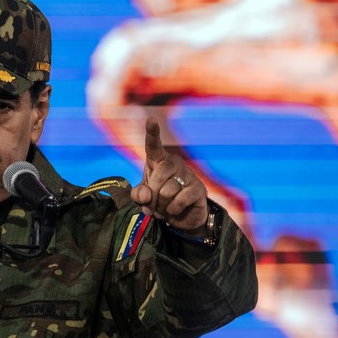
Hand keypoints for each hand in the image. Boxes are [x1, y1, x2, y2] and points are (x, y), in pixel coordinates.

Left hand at [131, 117, 209, 233]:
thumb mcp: (143, 198)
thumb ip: (138, 195)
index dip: (152, 133)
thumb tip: (146, 196)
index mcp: (159, 161)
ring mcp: (188, 174)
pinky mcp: (198, 188)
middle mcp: (175, 163)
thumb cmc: (159, 201)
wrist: (181, 217)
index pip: (154, 146)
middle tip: (153, 205)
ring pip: (167, 192)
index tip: (151, 119)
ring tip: (164, 208)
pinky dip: (172, 210)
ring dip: (161, 206)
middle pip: (159, 176)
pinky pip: (179, 200)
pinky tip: (175, 210)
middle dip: (152, 196)